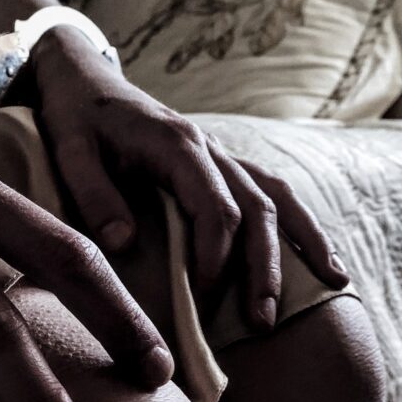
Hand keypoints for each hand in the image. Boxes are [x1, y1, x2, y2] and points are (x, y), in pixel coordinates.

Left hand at [30, 27, 349, 329]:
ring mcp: (220, 154)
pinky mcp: (220, 164)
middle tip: (262, 323)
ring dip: (302, 244)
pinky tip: (321, 253)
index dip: (217, 260)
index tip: (205, 304)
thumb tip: (124, 247)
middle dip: (264, 269)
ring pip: (277, 198)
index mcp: (178, 146)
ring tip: (332, 287)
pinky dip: (300, 223)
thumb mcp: (69, 152)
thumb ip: (94, 196)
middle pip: (258, 209)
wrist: (82, 78)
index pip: (217, 209)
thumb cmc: (74, 118)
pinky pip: (271, 191)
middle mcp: (210, 149)